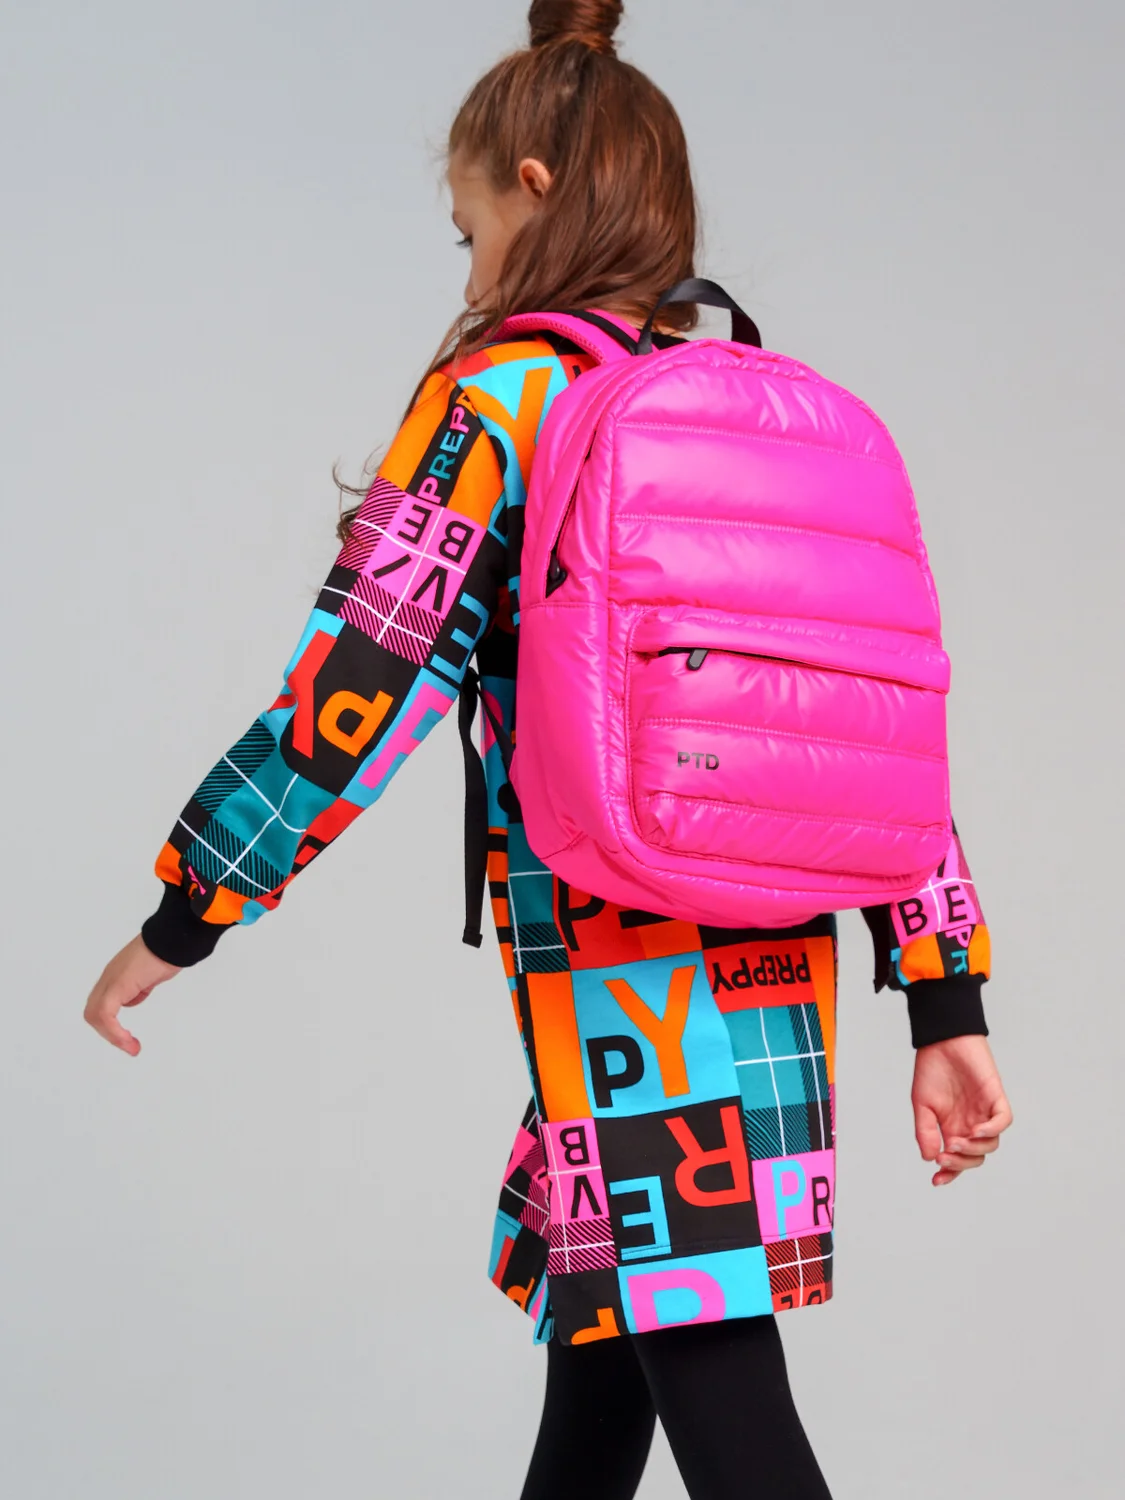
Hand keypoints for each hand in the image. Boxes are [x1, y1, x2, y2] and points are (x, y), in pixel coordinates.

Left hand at [84, 935, 181, 1055]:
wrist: (171, 940)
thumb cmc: (166, 952)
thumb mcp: (150, 975)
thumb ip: (140, 985)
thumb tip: (136, 995)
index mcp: (116, 976)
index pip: (101, 1005)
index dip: (110, 1024)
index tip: (128, 1037)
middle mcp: (109, 978)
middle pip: (93, 1012)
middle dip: (109, 1034)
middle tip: (129, 1046)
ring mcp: (111, 981)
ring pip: (95, 1015)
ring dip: (112, 1036)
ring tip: (131, 1047)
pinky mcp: (118, 985)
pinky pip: (106, 1014)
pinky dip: (114, 1031)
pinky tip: (128, 1039)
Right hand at [912, 1034, 1011, 1186]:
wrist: (942, 1040)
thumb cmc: (932, 1069)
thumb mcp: (921, 1104)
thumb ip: (926, 1131)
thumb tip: (930, 1159)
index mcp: (953, 1127)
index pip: (957, 1159)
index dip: (949, 1173)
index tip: (936, 1181)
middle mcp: (971, 1124)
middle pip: (976, 1157)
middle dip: (961, 1163)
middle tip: (944, 1155)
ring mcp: (985, 1112)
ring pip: (991, 1144)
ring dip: (974, 1149)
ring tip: (955, 1140)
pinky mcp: (995, 1097)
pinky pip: (1002, 1121)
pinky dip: (992, 1130)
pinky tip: (975, 1130)